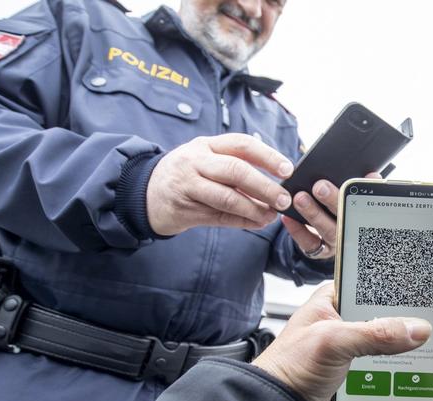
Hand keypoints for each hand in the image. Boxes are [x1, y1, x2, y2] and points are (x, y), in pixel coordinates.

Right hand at [146, 134, 293, 235]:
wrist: (144, 194)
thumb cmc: (187, 175)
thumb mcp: (206, 160)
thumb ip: (235, 166)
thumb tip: (276, 182)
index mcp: (206, 145)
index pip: (242, 144)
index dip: (267, 156)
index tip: (288, 170)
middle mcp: (195, 161)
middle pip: (236, 170)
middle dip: (264, 186)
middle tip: (284, 199)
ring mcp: (188, 186)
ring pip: (227, 197)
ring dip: (254, 209)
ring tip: (272, 215)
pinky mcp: (184, 210)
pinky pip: (219, 217)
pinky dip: (242, 221)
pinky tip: (257, 222)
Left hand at [253, 277, 432, 400]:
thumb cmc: (287, 369)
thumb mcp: (331, 342)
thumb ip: (375, 333)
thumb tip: (419, 328)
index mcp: (343, 302)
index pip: (390, 282)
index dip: (423, 282)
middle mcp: (358, 325)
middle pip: (412, 318)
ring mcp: (366, 355)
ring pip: (415, 351)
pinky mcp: (371, 383)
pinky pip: (408, 380)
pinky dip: (431, 385)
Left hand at [281, 172, 380, 259]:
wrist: (331, 234)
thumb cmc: (343, 208)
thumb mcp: (355, 198)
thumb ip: (364, 187)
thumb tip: (372, 175)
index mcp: (363, 216)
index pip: (365, 206)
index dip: (362, 195)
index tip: (352, 181)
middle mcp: (351, 231)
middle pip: (344, 217)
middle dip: (332, 201)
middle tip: (319, 186)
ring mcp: (336, 243)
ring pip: (326, 230)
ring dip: (313, 214)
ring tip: (300, 198)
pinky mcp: (320, 251)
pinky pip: (309, 244)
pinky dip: (297, 231)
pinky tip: (287, 217)